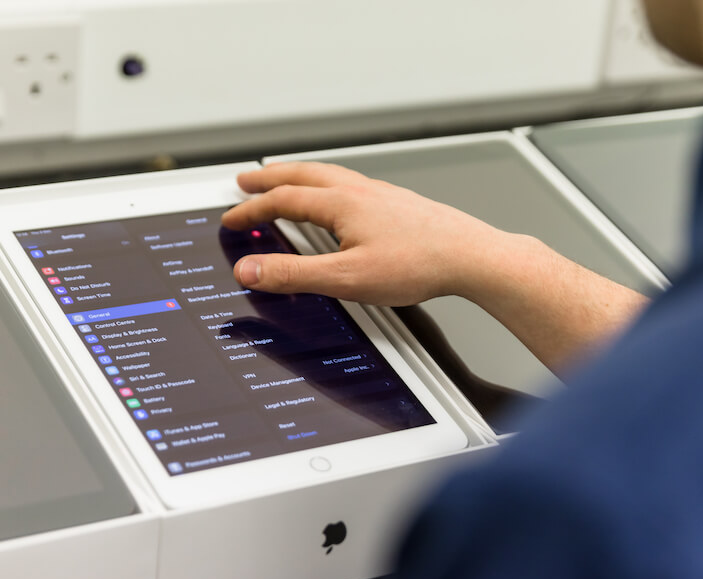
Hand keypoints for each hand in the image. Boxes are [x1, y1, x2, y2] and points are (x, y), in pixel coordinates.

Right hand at [221, 162, 503, 305]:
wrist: (470, 257)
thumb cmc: (418, 264)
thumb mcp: (345, 279)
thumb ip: (294, 275)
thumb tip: (250, 270)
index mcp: (341, 203)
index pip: (282, 199)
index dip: (252, 209)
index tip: (232, 218)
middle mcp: (359, 190)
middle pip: (302, 175)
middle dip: (269, 179)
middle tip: (246, 181)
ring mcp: (380, 194)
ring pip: (328, 175)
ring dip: (298, 177)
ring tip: (285, 182)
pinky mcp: (397, 203)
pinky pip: (349, 184)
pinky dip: (326, 185)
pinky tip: (337, 199)